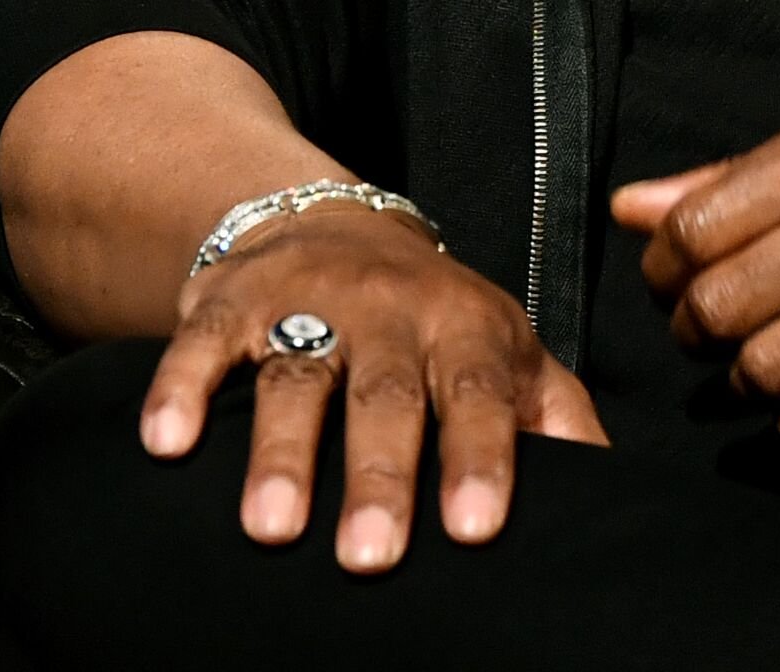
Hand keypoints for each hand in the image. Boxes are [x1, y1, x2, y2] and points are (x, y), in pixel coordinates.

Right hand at [138, 206, 606, 570]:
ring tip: (272, 529)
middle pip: (385, 397)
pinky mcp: (230, 303)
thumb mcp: (506, 350)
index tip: (475, 529)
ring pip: (295, 379)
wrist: (330, 221)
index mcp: (466, 328)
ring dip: (282, 454)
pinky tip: (166, 444)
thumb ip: (557, 416)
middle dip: (380, 476)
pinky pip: (203, 345)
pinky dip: (181, 390)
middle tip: (370, 558)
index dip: (479, 459)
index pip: (478, 396)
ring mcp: (306, 304)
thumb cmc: (433, 318)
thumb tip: (613, 493)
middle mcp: (388, 313)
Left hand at [608, 105, 779, 440]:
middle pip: (712, 308)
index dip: (665, 267)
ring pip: (758, 370)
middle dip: (694, 330)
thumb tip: (632, 207)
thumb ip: (737, 178)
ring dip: (743, 380)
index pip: (690, 229)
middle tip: (713, 328)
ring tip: (761, 363)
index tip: (676, 278)